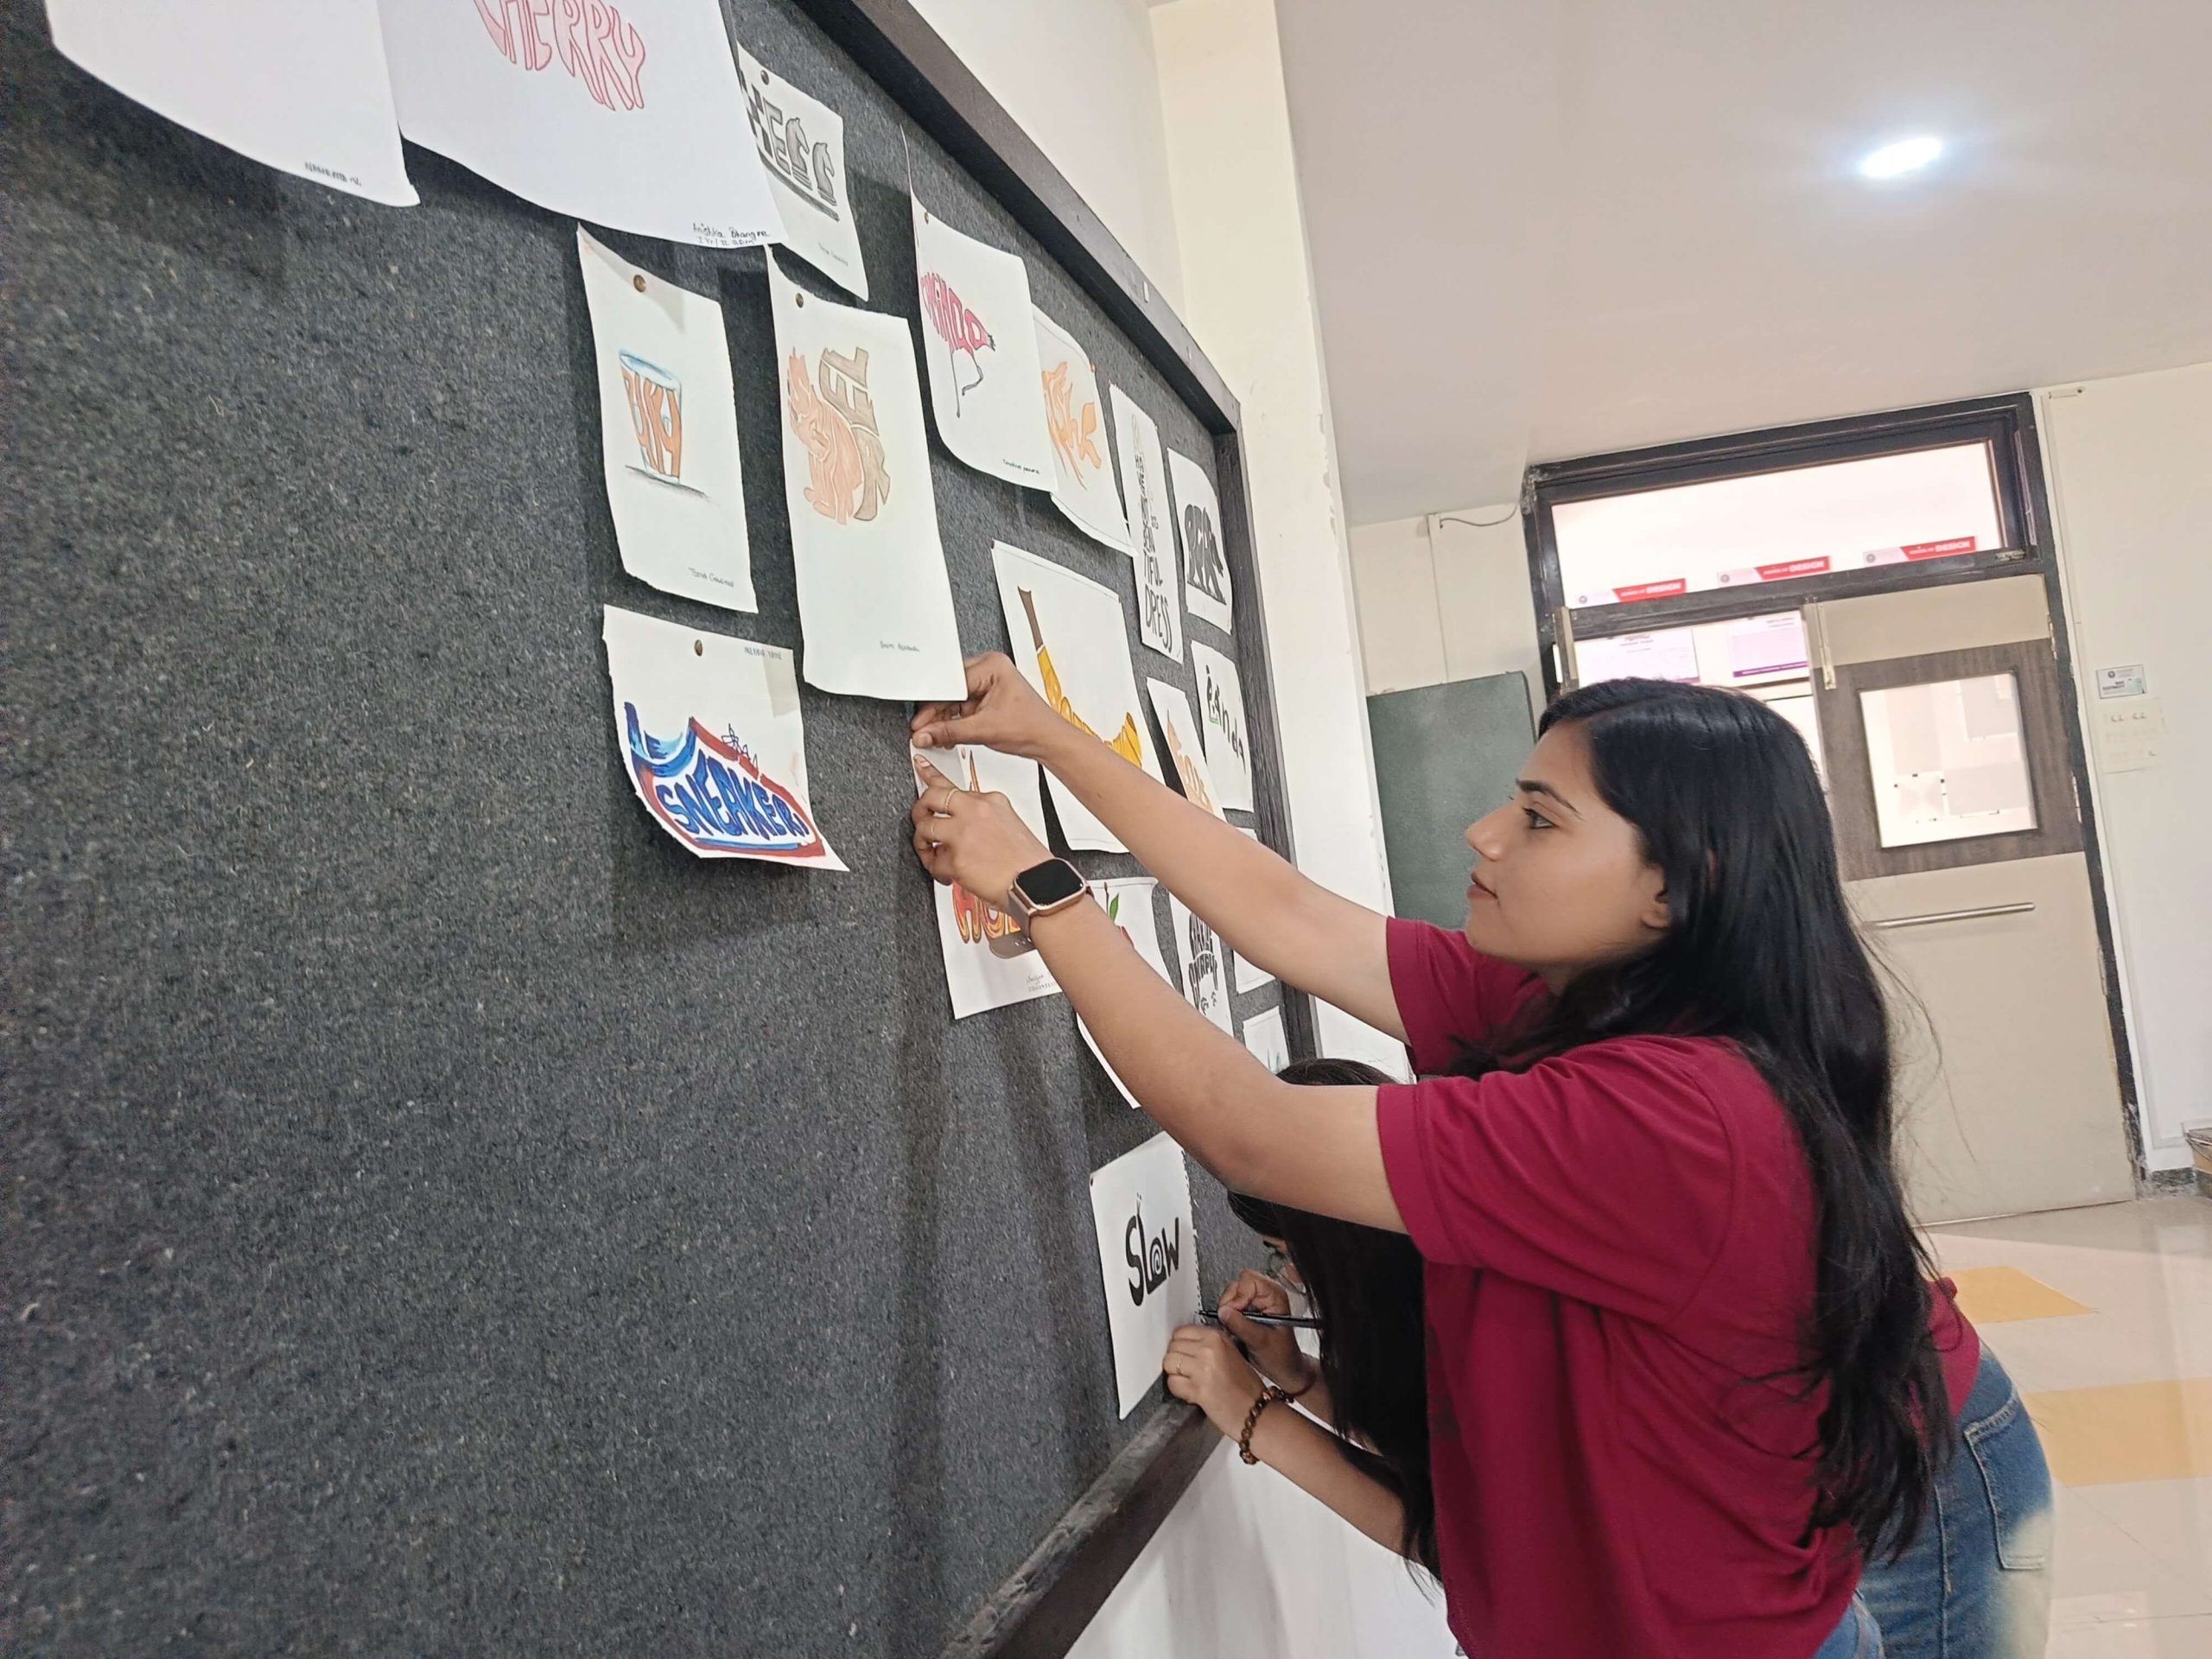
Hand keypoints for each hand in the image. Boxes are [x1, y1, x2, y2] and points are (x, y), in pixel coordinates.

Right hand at [909, 653, 1064, 760]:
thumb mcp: (984, 730)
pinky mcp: (987, 694)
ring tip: (935, 736)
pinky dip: (954, 721)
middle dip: (937, 714)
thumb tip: (925, 734)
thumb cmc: (1031, 727)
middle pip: (950, 690)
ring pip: (954, 699)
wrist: (1048, 740)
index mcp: (992, 665)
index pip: (951, 684)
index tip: (920, 722)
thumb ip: (949, 732)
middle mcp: (989, 668)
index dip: (933, 706)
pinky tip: (947, 733)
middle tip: (922, 731)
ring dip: (944, 719)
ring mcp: (988, 681)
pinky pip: (962, 705)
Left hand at [910, 756, 1051, 907]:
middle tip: (921, 821)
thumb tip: (960, 823)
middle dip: (919, 810)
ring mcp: (963, 833)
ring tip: (932, 854)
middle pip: (931, 797)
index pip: (952, 783)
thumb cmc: (1027, 862)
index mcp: (990, 801)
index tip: (920, 765)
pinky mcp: (956, 858)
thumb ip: (982, 818)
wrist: (1037, 884)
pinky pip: (934, 862)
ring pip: (925, 828)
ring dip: (923, 844)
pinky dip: (938, 871)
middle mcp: (975, 811)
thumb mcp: (1008, 825)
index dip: (930, 774)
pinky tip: (948, 875)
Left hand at [1163, 1325, 1266, 1439]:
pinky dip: (1178, 1390)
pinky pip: (1173, 1383)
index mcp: (1217, 1337)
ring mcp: (1202, 1368)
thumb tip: (1183, 1345)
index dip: (1180, 1345)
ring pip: (1169, 1363)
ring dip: (1175, 1375)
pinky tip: (1191, 1394)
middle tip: (1187, 1372)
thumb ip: (1207, 1345)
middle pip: (1173, 1346)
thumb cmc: (1246, 1388)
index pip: (1181, 1332)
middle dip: (1176, 1360)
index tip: (1184, 1354)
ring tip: (1189, 1382)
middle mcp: (1209, 1349)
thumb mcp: (1230, 1354)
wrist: (1257, 1412)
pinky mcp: (1197, 1389)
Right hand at [1217, 1270, 1316, 1395]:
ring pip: (1229, 1297)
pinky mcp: (1244, 1312)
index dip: (1239, 1294)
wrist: (1283, 1369)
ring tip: (1235, 1330)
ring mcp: (1253, 1303)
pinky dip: (1226, 1320)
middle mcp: (1263, 1295)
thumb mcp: (1261, 1341)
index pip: (1249, 1279)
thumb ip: (1242, 1325)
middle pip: (1235, 1286)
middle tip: (1232, 1323)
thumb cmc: (1282, 1356)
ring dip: (1227, 1314)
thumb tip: (1224, 1312)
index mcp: (1274, 1295)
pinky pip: (1227, 1309)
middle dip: (1230, 1305)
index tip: (1236, 1311)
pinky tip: (1234, 1332)